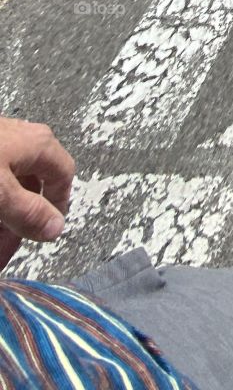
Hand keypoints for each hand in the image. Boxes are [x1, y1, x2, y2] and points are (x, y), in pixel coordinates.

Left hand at [0, 117, 74, 268]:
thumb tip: (56, 228)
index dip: (55, 209)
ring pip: (5, 189)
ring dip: (0, 220)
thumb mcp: (1, 193)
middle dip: (16, 226)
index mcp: (38, 145)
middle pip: (29, 188)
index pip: (62, 176)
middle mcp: (21, 141)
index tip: (42, 235)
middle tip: (3, 254)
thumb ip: (29, 214)